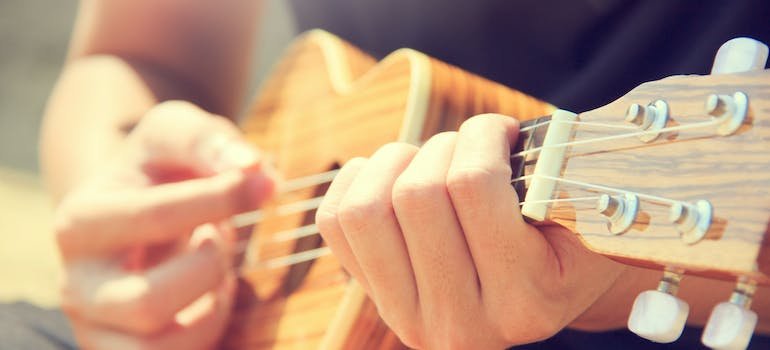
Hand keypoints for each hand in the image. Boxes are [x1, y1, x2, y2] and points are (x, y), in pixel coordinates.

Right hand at [54, 101, 274, 348]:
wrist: (139, 210)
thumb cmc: (162, 170)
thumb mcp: (176, 134)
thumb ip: (209, 141)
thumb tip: (254, 171)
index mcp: (80, 222)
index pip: (152, 218)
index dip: (219, 199)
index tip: (258, 183)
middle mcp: (76, 284)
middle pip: (147, 302)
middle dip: (208, 267)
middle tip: (221, 237)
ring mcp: (98, 327)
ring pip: (159, 348)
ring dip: (209, 307)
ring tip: (215, 268)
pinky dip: (208, 332)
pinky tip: (212, 298)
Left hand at [316, 114, 625, 348]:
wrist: (542, 287)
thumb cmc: (565, 235)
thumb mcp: (586, 211)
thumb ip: (557, 173)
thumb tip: (496, 129)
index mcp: (525, 302)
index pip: (473, 187)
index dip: (483, 134)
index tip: (502, 129)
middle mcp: (463, 324)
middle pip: (416, 195)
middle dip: (444, 146)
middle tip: (470, 146)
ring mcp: (409, 316)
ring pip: (366, 210)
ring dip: (396, 162)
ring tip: (430, 159)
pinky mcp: (374, 298)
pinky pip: (335, 221)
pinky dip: (358, 179)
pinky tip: (394, 174)